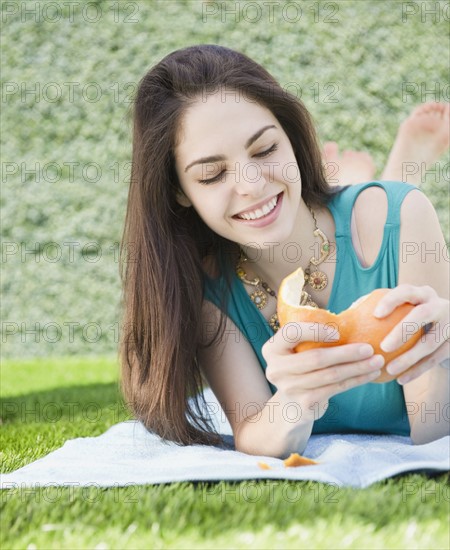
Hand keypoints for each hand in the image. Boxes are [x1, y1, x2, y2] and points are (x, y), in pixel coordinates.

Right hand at [262, 322, 383, 422]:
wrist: (291, 406)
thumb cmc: (300, 368)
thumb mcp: (296, 351)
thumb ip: (310, 338)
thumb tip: (353, 319)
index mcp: (272, 349)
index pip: (291, 333)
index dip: (315, 331)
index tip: (337, 332)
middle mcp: (276, 369)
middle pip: (316, 358)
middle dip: (347, 352)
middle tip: (369, 347)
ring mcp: (290, 389)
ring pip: (330, 375)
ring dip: (357, 367)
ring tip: (377, 361)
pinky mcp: (305, 404)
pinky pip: (336, 389)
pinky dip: (356, 380)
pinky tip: (370, 374)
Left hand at [373, 284, 449, 384]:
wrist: (447, 334)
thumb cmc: (410, 319)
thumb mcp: (400, 311)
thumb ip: (376, 311)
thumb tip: (345, 317)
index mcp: (422, 294)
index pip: (406, 291)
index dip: (392, 300)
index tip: (375, 314)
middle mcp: (439, 306)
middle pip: (422, 315)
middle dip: (403, 330)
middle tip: (384, 347)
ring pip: (430, 342)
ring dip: (409, 358)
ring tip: (389, 369)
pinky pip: (436, 360)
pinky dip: (417, 370)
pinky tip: (400, 380)